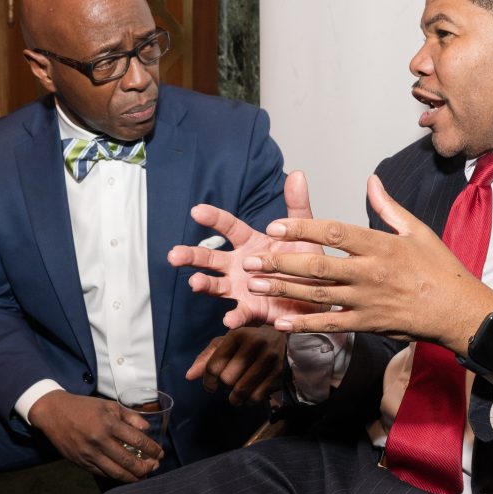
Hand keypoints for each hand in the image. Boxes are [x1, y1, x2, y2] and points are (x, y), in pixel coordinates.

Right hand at [28, 390, 161, 481]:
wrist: (54, 413)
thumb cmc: (84, 407)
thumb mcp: (109, 405)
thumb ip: (130, 416)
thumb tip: (147, 429)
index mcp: (108, 424)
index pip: (137, 440)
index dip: (151, 449)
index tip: (160, 453)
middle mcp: (99, 441)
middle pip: (128, 461)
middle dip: (145, 467)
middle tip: (155, 467)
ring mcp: (89, 454)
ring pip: (116, 472)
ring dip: (133, 476)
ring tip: (144, 476)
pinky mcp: (81, 463)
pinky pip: (102, 473)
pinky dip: (116, 476)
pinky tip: (126, 476)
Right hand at [167, 170, 323, 327]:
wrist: (318, 296)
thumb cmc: (305, 262)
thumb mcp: (303, 232)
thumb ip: (297, 206)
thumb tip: (298, 174)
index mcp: (250, 243)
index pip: (228, 227)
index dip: (213, 218)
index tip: (196, 210)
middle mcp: (238, 265)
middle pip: (210, 258)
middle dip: (191, 256)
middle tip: (174, 255)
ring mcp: (241, 288)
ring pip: (216, 285)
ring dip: (204, 284)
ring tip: (194, 283)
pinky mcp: (252, 309)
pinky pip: (240, 313)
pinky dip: (234, 316)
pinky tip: (229, 319)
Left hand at [186, 327, 286, 404]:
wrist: (280, 339)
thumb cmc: (246, 342)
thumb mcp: (226, 344)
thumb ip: (206, 358)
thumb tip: (189, 376)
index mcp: (238, 335)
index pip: (214, 365)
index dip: (208, 380)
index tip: (210, 385)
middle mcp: (255, 343)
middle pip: (227, 379)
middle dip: (224, 385)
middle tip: (229, 383)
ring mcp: (269, 358)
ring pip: (241, 390)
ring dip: (234, 398)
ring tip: (235, 395)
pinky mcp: (279, 373)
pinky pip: (256, 397)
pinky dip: (249, 401)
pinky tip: (249, 395)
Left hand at [243, 175, 492, 354]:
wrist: (458, 310)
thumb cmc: (439, 268)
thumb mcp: (417, 230)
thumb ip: (388, 207)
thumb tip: (370, 181)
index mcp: (381, 245)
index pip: (334, 232)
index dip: (302, 228)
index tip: (275, 226)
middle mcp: (370, 273)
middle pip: (317, 265)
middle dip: (280, 261)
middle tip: (251, 258)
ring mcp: (367, 301)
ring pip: (317, 294)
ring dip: (283, 289)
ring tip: (254, 283)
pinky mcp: (367, 324)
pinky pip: (331, 324)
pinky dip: (304, 324)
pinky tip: (280, 322)